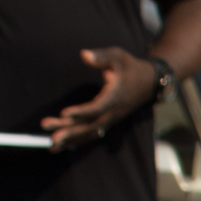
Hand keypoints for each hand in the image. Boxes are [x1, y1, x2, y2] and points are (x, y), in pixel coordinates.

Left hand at [39, 46, 158, 144]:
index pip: (98, 108)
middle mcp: (113, 112)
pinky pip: (92, 134)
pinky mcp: (107, 121)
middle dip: (71, 132)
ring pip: (90, 133)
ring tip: (51, 146)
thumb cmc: (130, 67)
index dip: (81, 112)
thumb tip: (84, 54)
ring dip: (71, 139)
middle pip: (91, 125)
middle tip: (52, 137)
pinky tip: (61, 146)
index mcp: (116, 96)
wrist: (149, 83)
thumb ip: (101, 56)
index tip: (64, 113)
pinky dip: (77, 141)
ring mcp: (111, 119)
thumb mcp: (118, 56)